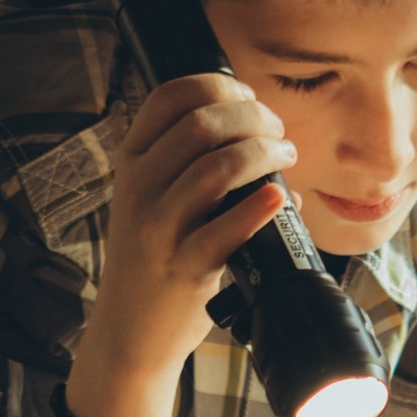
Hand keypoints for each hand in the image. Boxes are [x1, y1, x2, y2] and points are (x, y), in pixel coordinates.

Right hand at [88, 73, 292, 386]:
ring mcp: (158, 228)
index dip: (218, 85)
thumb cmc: (155, 257)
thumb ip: (193, 165)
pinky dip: (259, 207)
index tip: (248, 97)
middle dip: (253, 117)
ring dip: (264, 153)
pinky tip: (279, 197)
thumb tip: (268, 140)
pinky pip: (226, 229)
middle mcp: (138, 188)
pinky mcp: (183, 267)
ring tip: (286, 158)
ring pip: (216, 167)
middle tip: (278, 133)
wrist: (130, 331)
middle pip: (201, 124)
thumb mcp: (153, 201)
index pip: (170, 97)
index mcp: (132, 162)